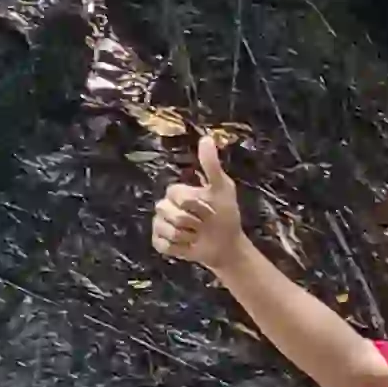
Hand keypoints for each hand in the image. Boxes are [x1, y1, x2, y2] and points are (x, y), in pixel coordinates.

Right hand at [151, 128, 246, 273]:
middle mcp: (165, 207)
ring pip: (165, 229)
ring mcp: (161, 225)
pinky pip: (162, 245)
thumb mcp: (222, 188)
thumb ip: (211, 164)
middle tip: (203, 224)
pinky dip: (179, 248)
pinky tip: (189, 246)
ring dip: (187, 235)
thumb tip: (206, 138)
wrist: (227, 245)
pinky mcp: (161, 244)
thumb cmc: (225, 215)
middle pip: (166, 211)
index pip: (176, 194)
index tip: (209, 210)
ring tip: (196, 235)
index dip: (195, 204)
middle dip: (191, 221)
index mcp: (177, 192)